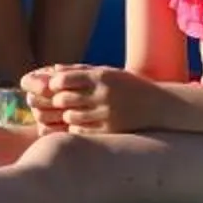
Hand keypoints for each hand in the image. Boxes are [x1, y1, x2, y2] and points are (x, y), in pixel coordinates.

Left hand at [21, 64, 158, 134]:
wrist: (159, 106)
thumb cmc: (128, 86)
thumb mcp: (106, 72)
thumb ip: (79, 71)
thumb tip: (51, 71)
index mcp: (101, 76)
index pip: (65, 79)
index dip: (51, 84)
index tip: (48, 87)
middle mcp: (103, 94)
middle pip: (64, 99)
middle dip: (51, 101)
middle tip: (42, 103)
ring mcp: (107, 113)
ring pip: (70, 116)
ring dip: (62, 115)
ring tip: (60, 113)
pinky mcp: (111, 130)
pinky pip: (83, 131)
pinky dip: (74, 128)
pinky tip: (75, 124)